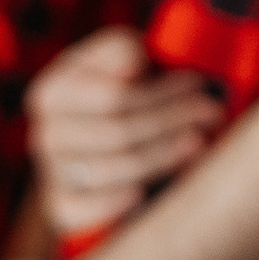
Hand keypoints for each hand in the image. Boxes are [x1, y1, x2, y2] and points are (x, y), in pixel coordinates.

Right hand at [28, 27, 222, 236]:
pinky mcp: (60, 207)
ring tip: (200, 145)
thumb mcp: (120, 60)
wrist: (95, 140)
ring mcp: (51, 173)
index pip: (112, 94)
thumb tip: (135, 60)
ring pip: (111, 170)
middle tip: (212, 115)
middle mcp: (45, 133)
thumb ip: (123, 49)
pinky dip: (112, 204)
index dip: (161, 92)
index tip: (199, 85)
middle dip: (171, 122)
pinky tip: (143, 195)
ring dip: (161, 158)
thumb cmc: (119, 94)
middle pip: (116, 132)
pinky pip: (82, 210)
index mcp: (53, 92)